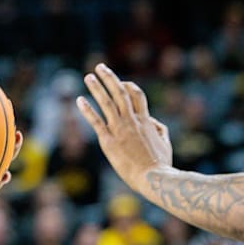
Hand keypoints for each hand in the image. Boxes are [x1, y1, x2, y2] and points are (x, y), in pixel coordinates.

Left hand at [76, 63, 172, 188]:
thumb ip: (159, 130)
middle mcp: (132, 121)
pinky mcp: (109, 140)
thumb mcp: (165, 143)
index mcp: (146, 121)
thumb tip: (152, 122)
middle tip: (100, 67)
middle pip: (121, 93)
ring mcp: (120, 129)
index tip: (121, 81)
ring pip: (107, 102)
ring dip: (97, 88)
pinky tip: (79, 100)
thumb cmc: (160, 164)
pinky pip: (96, 121)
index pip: (137, 95)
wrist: (153, 178)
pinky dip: (87, 109)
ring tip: (88, 76)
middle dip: (110, 78)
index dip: (128, 86)